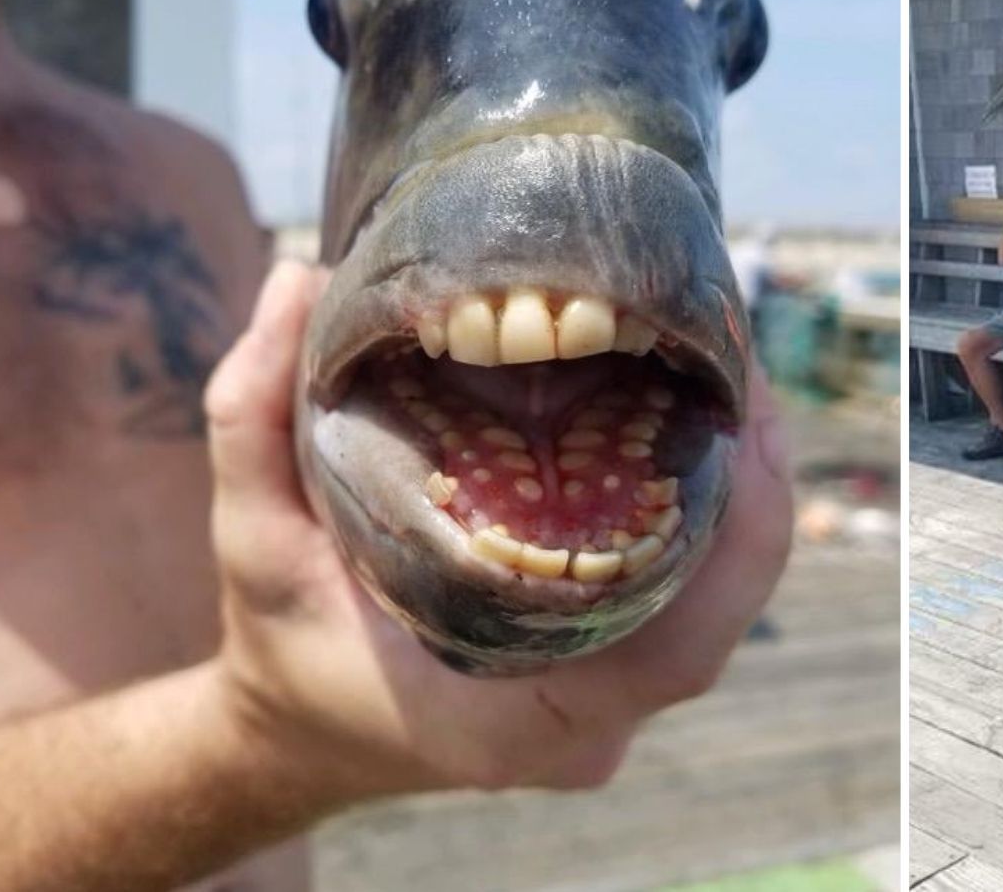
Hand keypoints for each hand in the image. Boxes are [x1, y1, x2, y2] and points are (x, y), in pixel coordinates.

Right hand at [206, 261, 793, 801]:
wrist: (300, 726)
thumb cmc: (283, 641)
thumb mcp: (250, 538)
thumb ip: (255, 415)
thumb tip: (300, 274)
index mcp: (509, 722)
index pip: (680, 655)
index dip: (744, 540)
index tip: (748, 417)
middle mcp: (586, 723)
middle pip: (721, 609)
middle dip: (752, 481)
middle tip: (741, 359)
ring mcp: (614, 700)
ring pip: (720, 594)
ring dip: (740, 484)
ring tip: (733, 369)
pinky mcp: (621, 664)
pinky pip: (696, 586)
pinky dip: (713, 504)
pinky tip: (705, 413)